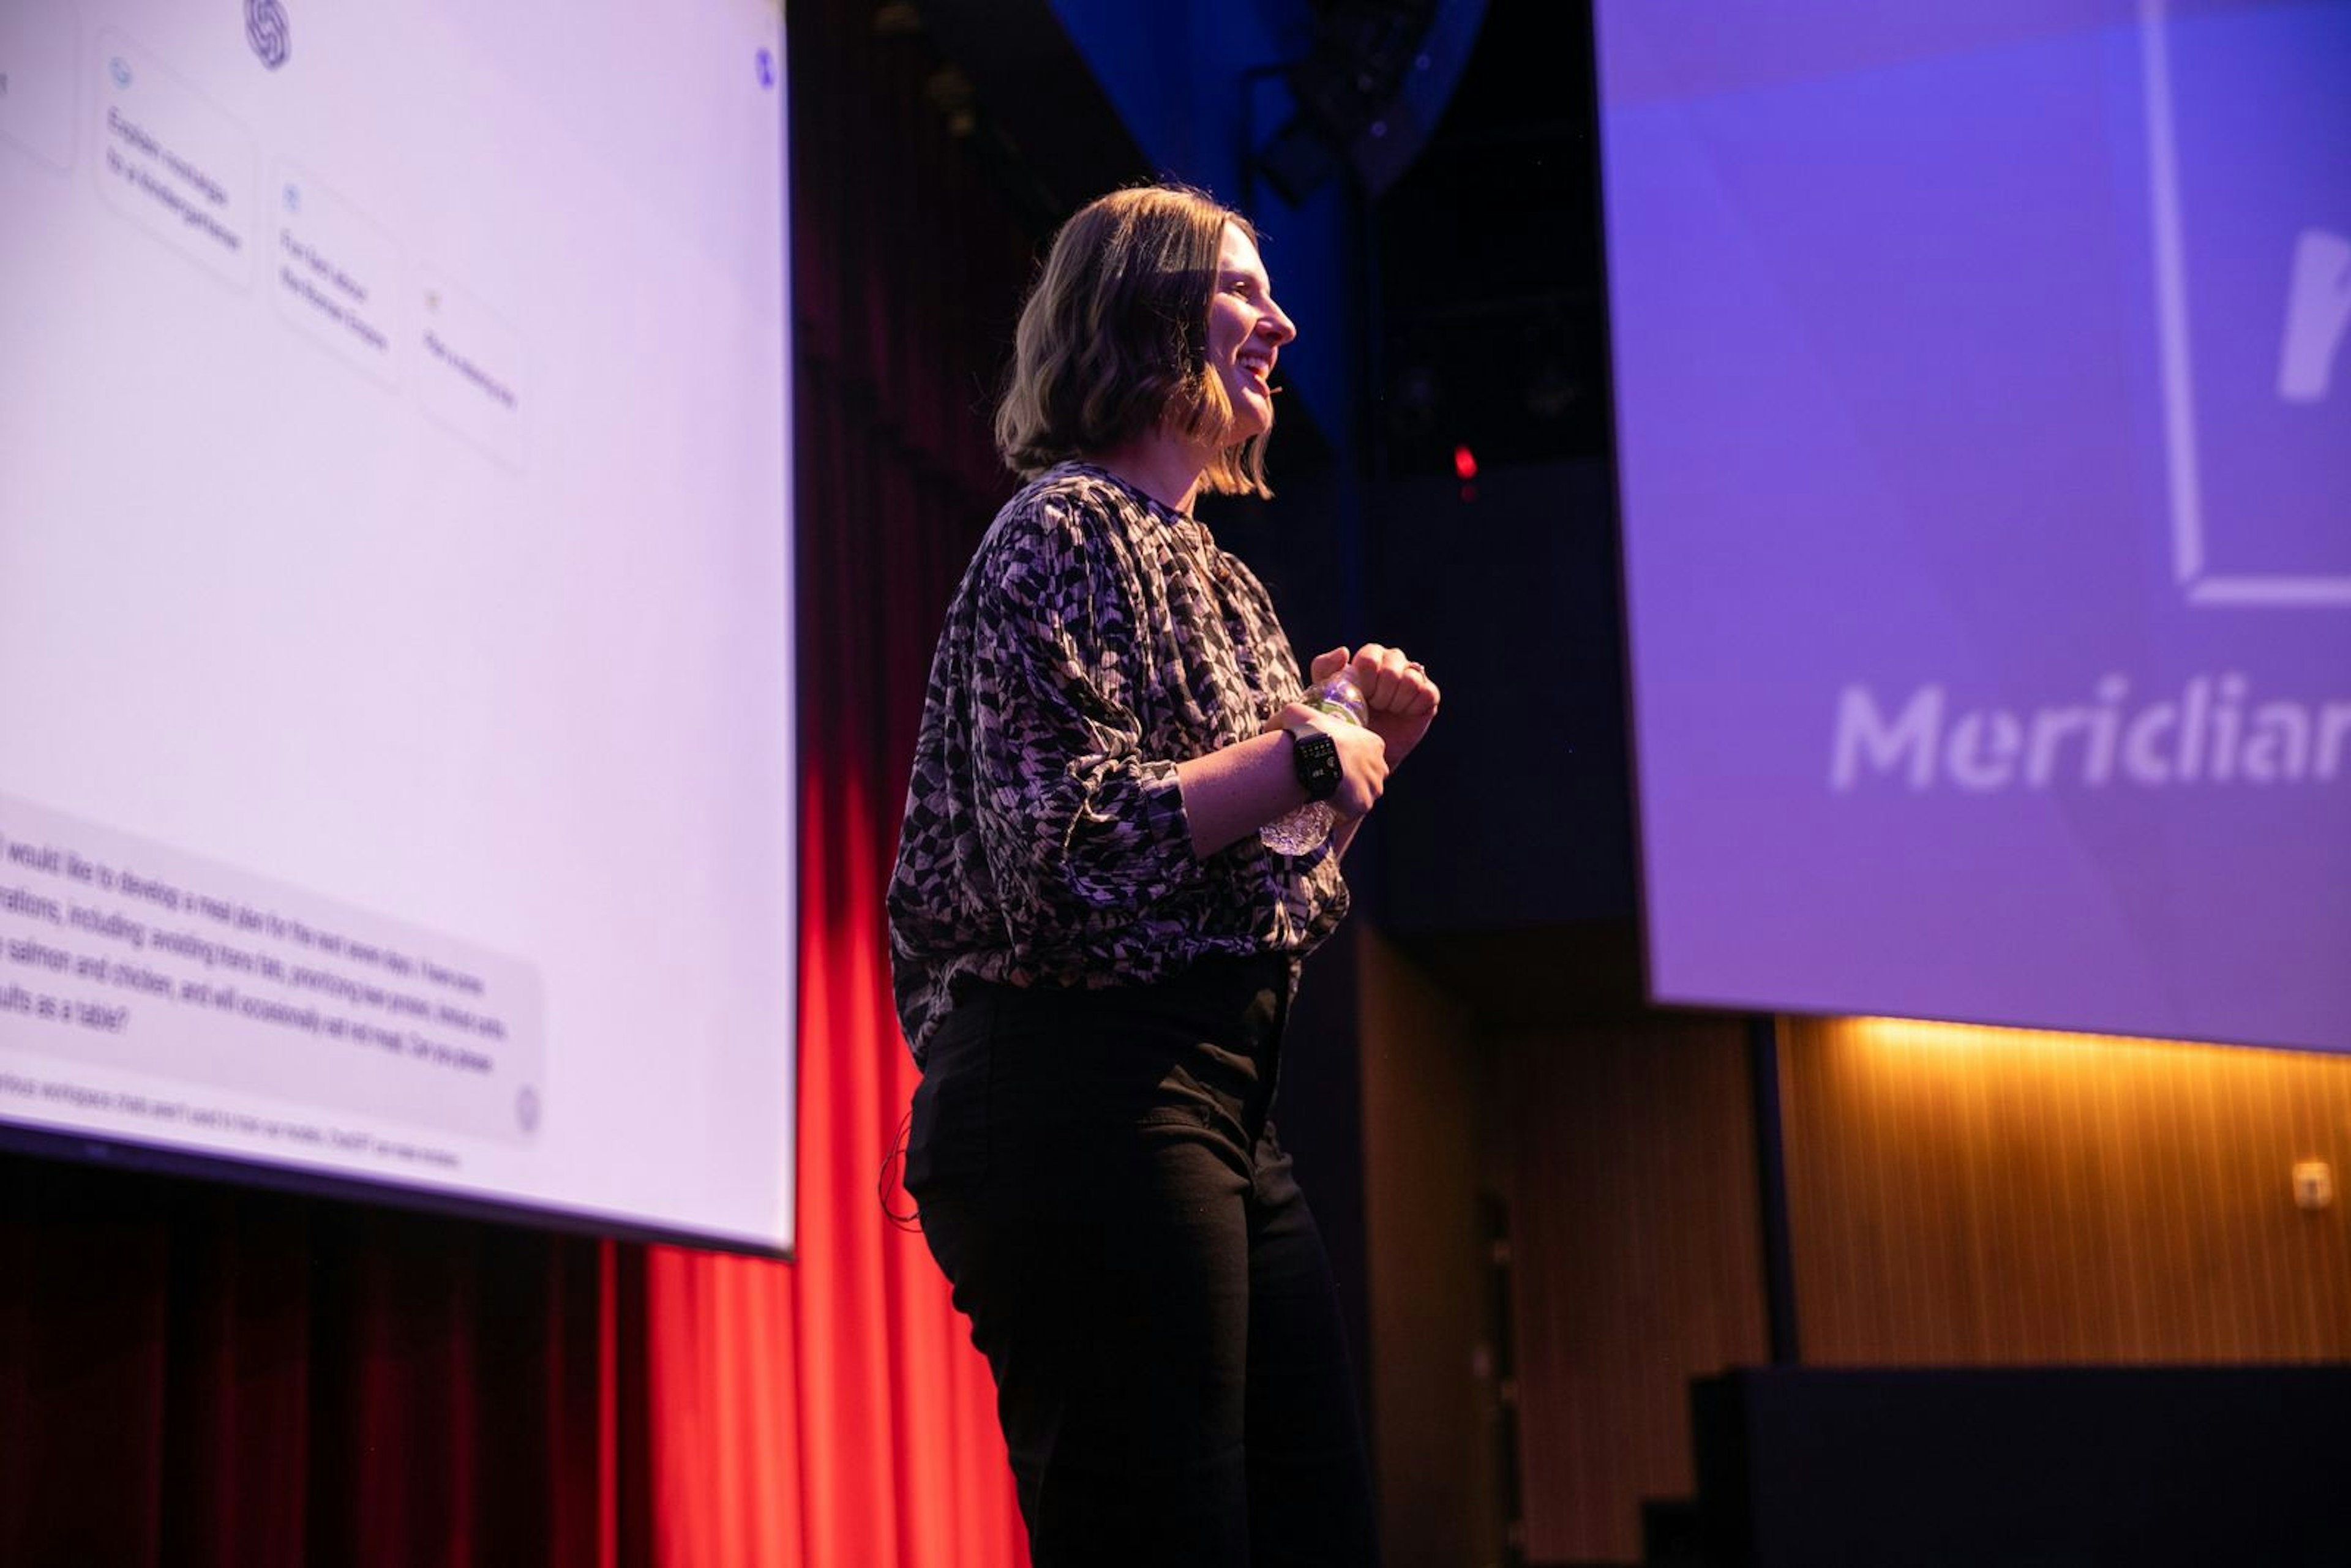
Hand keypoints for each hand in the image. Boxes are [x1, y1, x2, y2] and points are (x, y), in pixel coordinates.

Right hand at [1274, 700, 1387, 818]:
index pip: (1365, 754)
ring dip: (1347, 798)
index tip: (1331, 763)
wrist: (1313, 755)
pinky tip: (1326, 809)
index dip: (1348, 760)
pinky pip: (1352, 813)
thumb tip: (1272, 727)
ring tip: (1325, 795)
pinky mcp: (1363, 804)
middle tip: (1327, 780)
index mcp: (1373, 743)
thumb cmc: (1310, 732)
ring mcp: (1373, 787)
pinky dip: (1341, 813)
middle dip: (1352, 780)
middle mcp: (1379, 766)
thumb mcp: (1297, 713)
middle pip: (1367, 777)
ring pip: (1362, 796)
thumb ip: (1289, 718)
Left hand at [1310, 644, 1440, 768]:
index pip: (1370, 659)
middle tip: (1374, 706)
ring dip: (1396, 702)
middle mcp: (1394, 661)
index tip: (1359, 696)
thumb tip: (1344, 650)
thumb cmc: (1344, 718)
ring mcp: (1413, 676)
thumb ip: (1324, 667)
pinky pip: (1427, 693)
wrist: (1365, 749)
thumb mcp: (1325, 693)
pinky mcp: (1429, 694)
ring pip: (1411, 680)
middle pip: (1392, 670)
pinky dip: (1413, 707)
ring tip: (1387, 710)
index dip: (1365, 682)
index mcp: (1371, 655)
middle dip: (1380, 695)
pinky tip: (1403, 714)